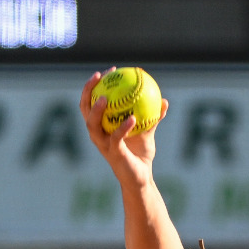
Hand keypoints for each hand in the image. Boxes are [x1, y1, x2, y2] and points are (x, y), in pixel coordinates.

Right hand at [79, 70, 168, 185]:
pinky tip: (132, 118)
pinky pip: (115, 138)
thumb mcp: (147, 132)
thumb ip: (153, 117)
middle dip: (88, 91)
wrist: (141, 177)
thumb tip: (164, 101)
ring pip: (92, 125)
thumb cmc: (140, 154)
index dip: (95, 85)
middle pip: (84, 110)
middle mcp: (97, 134)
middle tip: (100, 77)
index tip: (109, 71)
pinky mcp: (113, 154)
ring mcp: (103, 145)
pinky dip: (123, 127)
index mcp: (101, 126)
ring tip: (105, 98)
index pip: (91, 102)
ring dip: (97, 110)